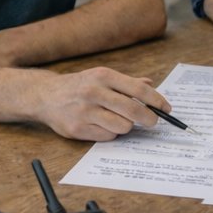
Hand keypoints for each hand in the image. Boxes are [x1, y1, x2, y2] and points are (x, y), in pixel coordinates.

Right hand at [38, 66, 169, 141]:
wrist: (46, 96)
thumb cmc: (79, 86)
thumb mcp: (101, 77)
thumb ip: (127, 82)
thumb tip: (150, 83)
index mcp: (103, 76)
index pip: (138, 89)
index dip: (156, 100)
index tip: (166, 108)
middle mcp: (94, 92)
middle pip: (134, 110)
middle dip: (149, 118)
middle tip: (153, 121)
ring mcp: (85, 111)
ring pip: (123, 126)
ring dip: (127, 126)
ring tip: (118, 120)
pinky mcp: (78, 129)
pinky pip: (108, 136)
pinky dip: (111, 133)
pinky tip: (102, 125)